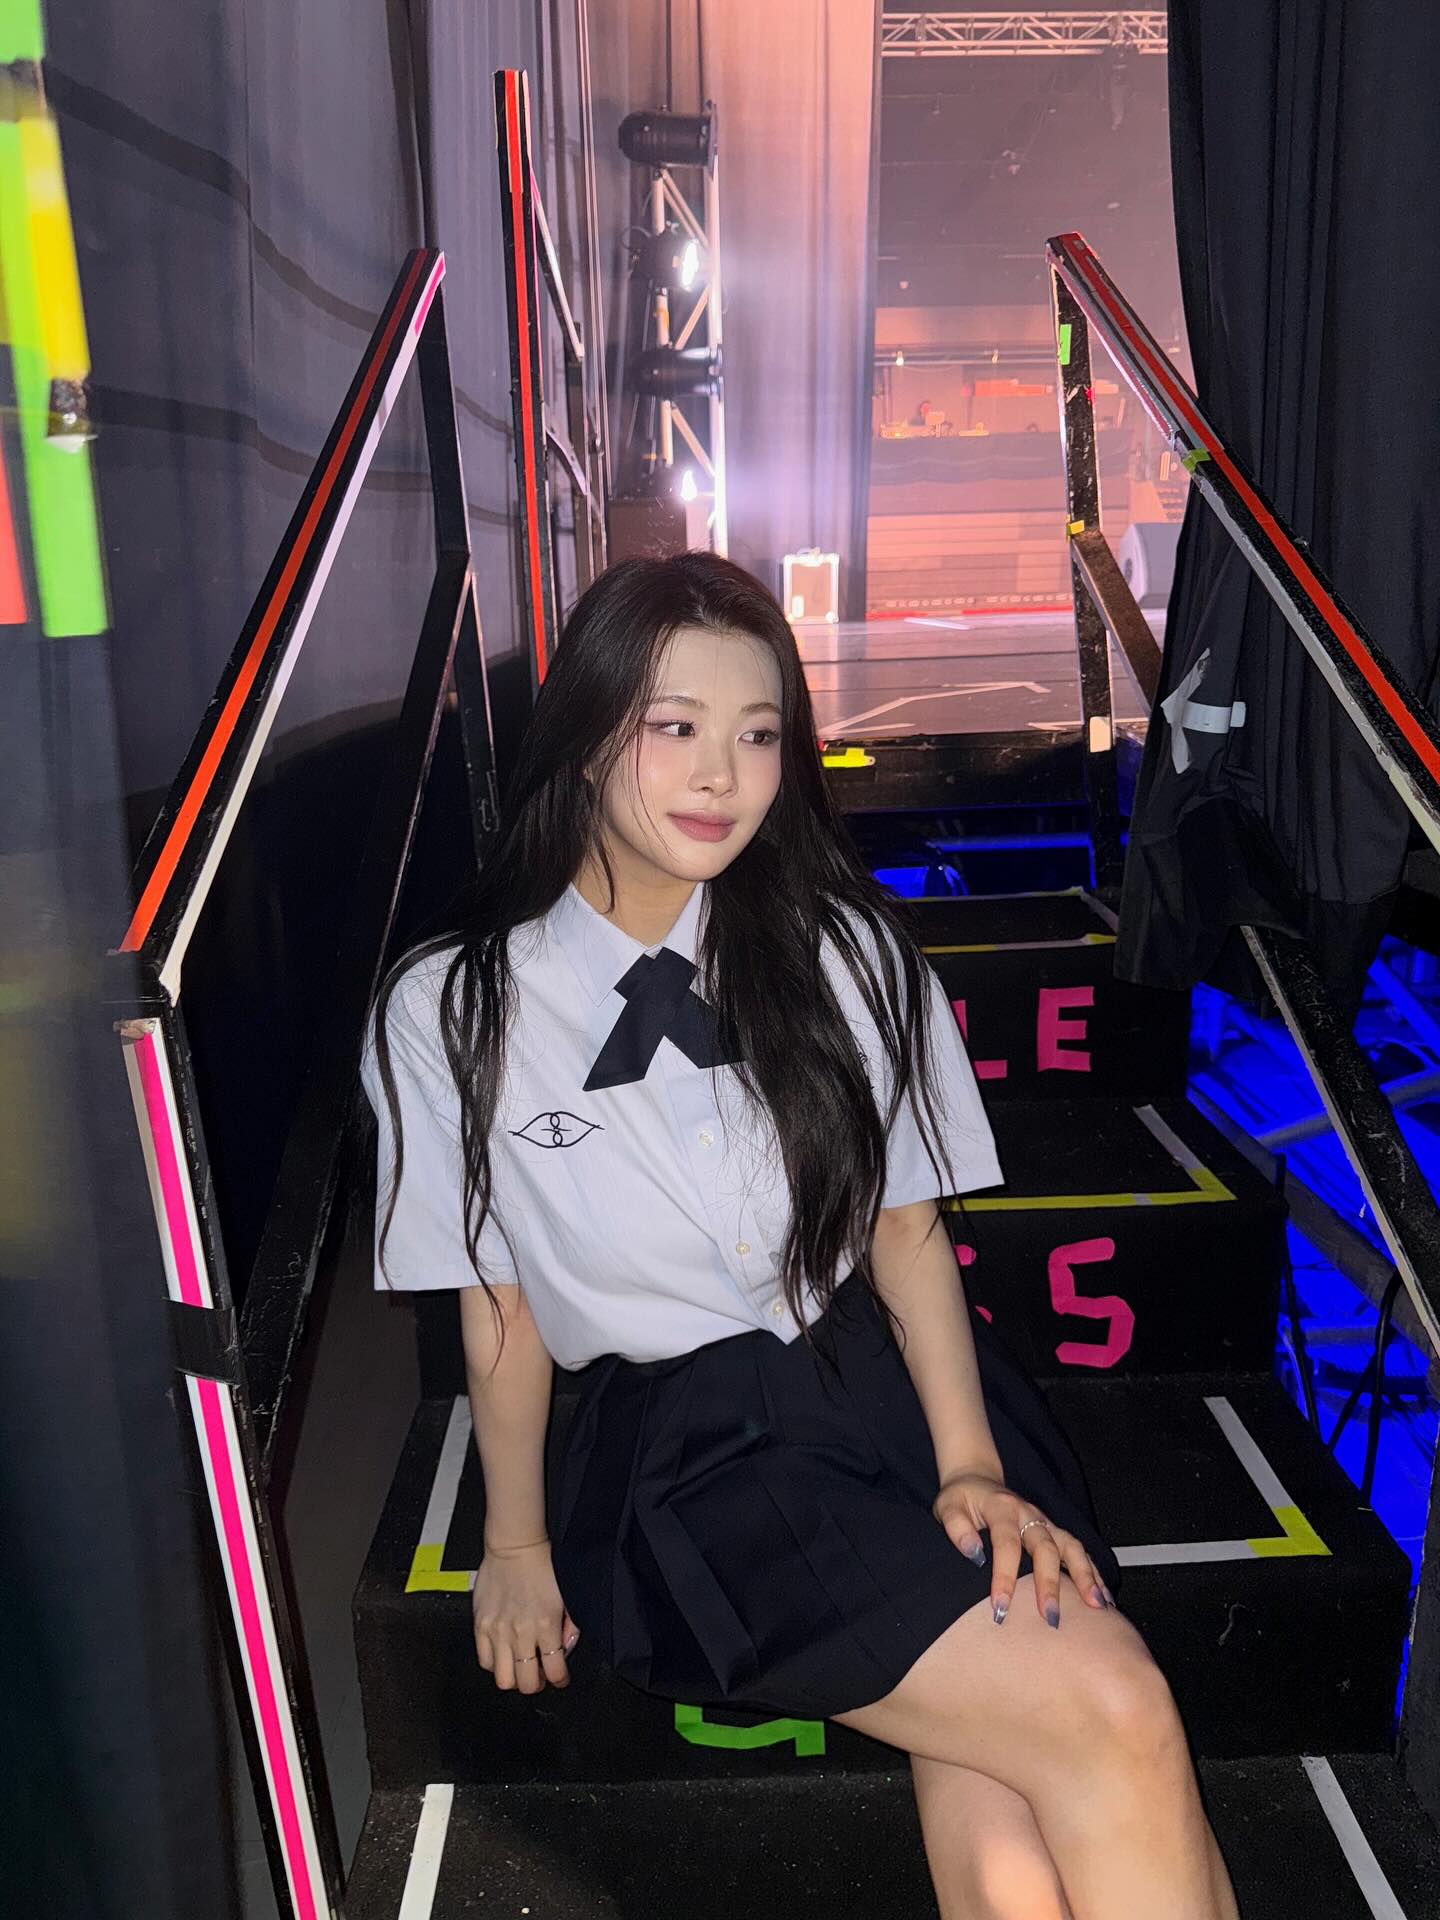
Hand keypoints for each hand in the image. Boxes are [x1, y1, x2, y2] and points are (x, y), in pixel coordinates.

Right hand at [471, 1538, 580, 1692]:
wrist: (515, 1546)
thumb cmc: (542, 1566)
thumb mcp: (566, 1596)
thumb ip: (570, 1627)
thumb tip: (565, 1649)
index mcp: (546, 1625)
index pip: (555, 1672)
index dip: (560, 1680)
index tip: (560, 1678)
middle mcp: (521, 1633)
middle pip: (527, 1683)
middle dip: (537, 1683)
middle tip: (540, 1674)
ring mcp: (498, 1631)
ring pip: (503, 1680)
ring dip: (514, 1678)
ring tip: (520, 1667)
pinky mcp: (480, 1626)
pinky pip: (485, 1661)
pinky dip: (495, 1664)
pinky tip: (504, 1654)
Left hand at [932, 1471, 1115, 1628]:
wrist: (977, 1480)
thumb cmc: (961, 1499)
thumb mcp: (947, 1506)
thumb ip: (956, 1527)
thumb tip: (972, 1552)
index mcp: (1002, 1508)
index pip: (1006, 1543)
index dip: (1004, 1577)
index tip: (1000, 1608)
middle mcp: (1029, 1514)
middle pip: (1046, 1547)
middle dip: (1050, 1584)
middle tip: (1050, 1617)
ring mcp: (1045, 1522)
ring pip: (1072, 1547)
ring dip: (1085, 1577)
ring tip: (1097, 1607)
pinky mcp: (1054, 1531)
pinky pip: (1080, 1552)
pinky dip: (1094, 1574)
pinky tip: (1103, 1599)